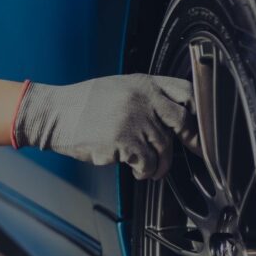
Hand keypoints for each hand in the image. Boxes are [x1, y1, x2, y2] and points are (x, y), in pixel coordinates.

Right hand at [12, 75, 199, 179]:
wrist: (54, 114)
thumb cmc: (83, 105)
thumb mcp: (118, 88)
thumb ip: (146, 97)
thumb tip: (172, 117)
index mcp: (144, 84)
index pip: (186, 93)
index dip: (199, 111)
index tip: (201, 127)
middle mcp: (143, 99)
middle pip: (183, 122)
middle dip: (191, 141)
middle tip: (194, 152)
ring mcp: (134, 120)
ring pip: (164, 148)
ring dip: (160, 164)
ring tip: (149, 169)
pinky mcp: (124, 141)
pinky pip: (146, 163)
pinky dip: (144, 171)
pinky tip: (136, 171)